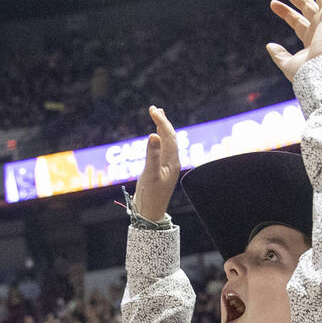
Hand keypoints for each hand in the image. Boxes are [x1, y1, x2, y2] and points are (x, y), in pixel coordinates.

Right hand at [132, 106, 178, 223]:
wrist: (150, 214)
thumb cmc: (150, 196)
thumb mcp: (149, 174)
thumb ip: (152, 154)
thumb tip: (154, 135)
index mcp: (172, 161)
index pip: (169, 136)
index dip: (161, 121)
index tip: (153, 110)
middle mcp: (172, 162)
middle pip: (170, 137)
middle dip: (162, 122)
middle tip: (154, 108)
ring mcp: (167, 166)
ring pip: (167, 142)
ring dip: (162, 128)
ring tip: (157, 115)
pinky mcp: (161, 170)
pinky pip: (162, 150)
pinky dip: (159, 139)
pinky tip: (155, 137)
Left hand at [267, 0, 321, 82]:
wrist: (321, 72)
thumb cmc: (307, 74)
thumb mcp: (288, 64)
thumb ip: (279, 55)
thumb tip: (269, 45)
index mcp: (311, 39)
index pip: (297, 20)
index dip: (285, 11)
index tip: (272, 3)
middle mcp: (321, 27)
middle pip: (306, 5)